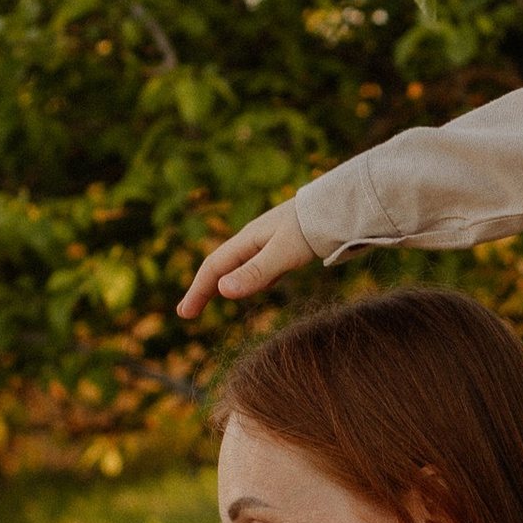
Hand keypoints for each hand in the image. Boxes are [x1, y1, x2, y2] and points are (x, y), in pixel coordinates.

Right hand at [178, 198, 314, 318]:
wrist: (338, 208)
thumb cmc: (311, 230)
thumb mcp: (282, 254)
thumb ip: (255, 273)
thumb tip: (222, 290)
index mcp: (247, 240)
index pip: (213, 268)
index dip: (197, 291)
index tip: (185, 314)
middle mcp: (252, 240)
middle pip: (220, 266)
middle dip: (202, 288)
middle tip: (188, 312)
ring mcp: (267, 242)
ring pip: (238, 266)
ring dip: (222, 283)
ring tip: (210, 299)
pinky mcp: (284, 246)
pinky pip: (258, 266)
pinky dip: (249, 279)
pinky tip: (259, 284)